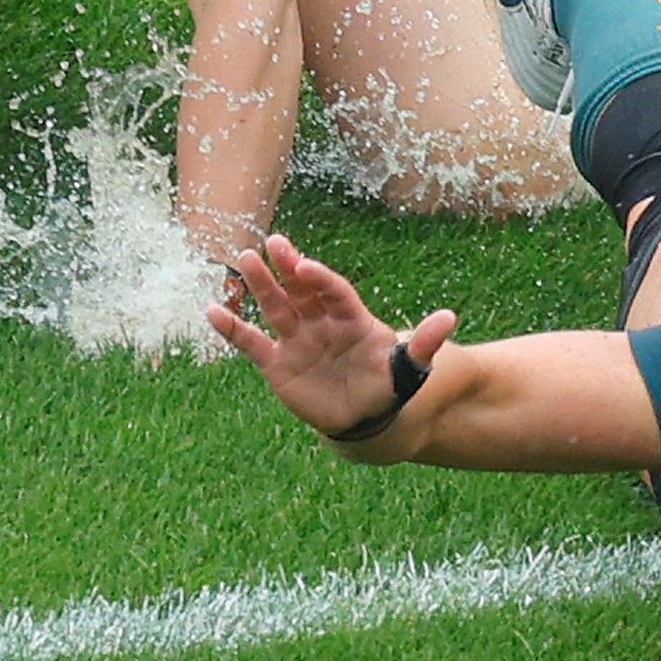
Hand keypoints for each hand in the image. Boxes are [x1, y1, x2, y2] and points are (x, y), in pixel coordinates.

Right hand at [205, 233, 456, 439]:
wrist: (364, 418)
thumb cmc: (386, 386)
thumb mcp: (408, 368)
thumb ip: (423, 344)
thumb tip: (449, 318)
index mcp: (351, 318)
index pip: (334, 291)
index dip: (321, 278)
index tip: (307, 266)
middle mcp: (321, 322)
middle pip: (301, 290)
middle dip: (287, 267)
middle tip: (271, 243)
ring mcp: (297, 340)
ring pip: (275, 307)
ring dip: (260, 285)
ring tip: (244, 259)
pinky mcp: (277, 363)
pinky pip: (251, 343)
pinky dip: (232, 329)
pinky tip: (211, 311)